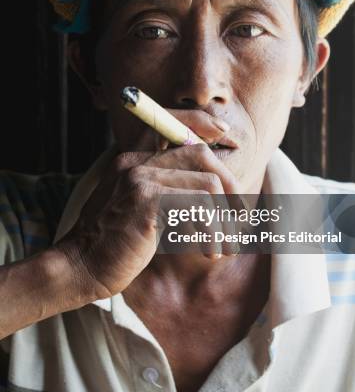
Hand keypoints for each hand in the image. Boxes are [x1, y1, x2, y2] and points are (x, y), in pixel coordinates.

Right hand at [55, 110, 242, 299]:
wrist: (80, 268)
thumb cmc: (114, 244)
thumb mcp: (138, 209)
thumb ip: (164, 192)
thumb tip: (211, 191)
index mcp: (132, 159)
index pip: (173, 125)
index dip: (203, 124)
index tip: (227, 135)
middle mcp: (136, 162)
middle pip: (199, 154)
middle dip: (229, 184)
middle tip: (239, 216)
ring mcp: (140, 179)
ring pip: (207, 186)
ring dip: (223, 221)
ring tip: (224, 247)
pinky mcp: (147, 203)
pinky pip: (198, 209)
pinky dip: (212, 233)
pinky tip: (209, 253)